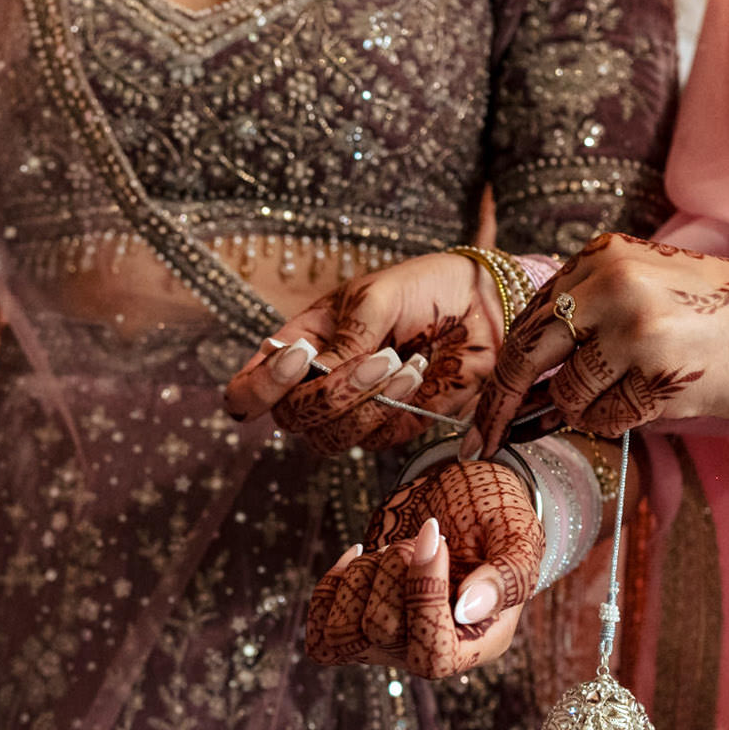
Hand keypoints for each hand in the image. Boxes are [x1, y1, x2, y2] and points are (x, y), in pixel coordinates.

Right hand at [224, 252, 499, 451]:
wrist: (481, 306)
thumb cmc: (422, 289)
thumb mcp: (375, 298)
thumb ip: (343, 341)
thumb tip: (318, 376)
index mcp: (296, 347)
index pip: (247, 390)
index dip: (257, 390)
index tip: (297, 362)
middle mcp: (313, 386)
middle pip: (289, 419)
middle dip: (331, 393)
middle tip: (380, 356)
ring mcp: (350, 411)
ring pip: (327, 438)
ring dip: (365, 404)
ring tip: (404, 362)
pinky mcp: (387, 428)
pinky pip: (370, 440)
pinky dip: (392, 409)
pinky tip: (417, 373)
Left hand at [305, 459, 542, 675]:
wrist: (460, 504)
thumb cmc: (496, 518)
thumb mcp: (519, 536)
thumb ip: (508, 574)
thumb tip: (467, 608)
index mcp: (476, 643)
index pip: (433, 655)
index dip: (423, 599)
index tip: (437, 539)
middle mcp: (429, 653)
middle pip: (380, 631)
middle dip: (394, 568)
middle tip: (424, 535)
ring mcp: (388, 645)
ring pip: (343, 632)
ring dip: (363, 574)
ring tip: (397, 547)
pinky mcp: (357, 626)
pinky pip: (320, 633)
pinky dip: (331, 587)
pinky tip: (358, 555)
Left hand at [467, 234, 728, 455]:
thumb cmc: (720, 319)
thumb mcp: (644, 293)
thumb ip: (583, 321)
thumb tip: (514, 389)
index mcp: (601, 257)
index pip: (528, 321)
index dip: (499, 376)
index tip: (478, 418)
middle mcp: (610, 281)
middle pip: (525, 355)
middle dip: (498, 409)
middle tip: (482, 446)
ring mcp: (633, 323)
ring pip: (566, 396)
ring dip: (587, 412)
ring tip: (634, 394)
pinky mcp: (657, 366)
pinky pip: (604, 418)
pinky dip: (618, 423)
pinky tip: (657, 399)